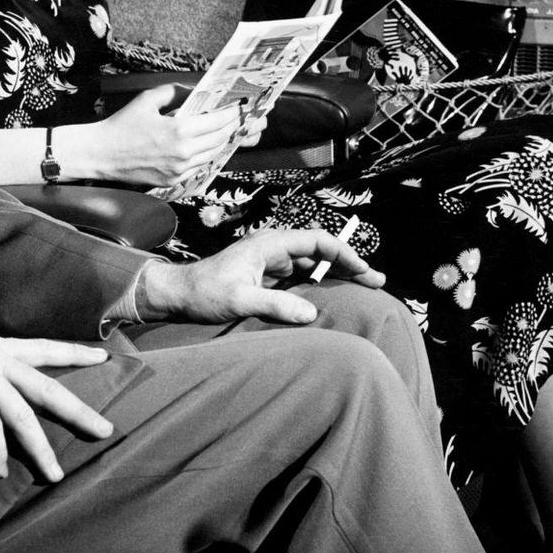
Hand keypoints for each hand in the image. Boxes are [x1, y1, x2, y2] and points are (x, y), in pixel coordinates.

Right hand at [75, 85, 242, 186]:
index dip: (233, 113)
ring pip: (213, 154)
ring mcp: (179, 170)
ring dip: (221, 141)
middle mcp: (184, 153)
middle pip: (221, 138)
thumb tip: (195, 90)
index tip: (240, 106)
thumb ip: (175, 92)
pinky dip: (206, 154)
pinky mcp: (173, 181)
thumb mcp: (148, 100)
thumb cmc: (122, 126)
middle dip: (232, 126)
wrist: (101, 154)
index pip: (219, 121)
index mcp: (179, 131)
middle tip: (238, 117)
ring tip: (226, 129)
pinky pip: (199, 166)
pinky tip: (206, 144)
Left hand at [135, 227, 384, 326]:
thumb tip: (310, 312)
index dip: (344, 254)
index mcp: (269, 244)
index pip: (317, 241)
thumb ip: (275, 304)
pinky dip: (319, 283)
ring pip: (311, 263)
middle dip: (348, 263)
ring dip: (336, 274)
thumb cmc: (202, 293)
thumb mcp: (239, 300)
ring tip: (362, 287)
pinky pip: (299, 276)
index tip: (364, 271)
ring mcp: (269, 261)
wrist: (177, 295)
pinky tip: (332, 295)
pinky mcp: (265, 275)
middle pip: (320, 250)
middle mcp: (272, 247)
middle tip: (376, 281)